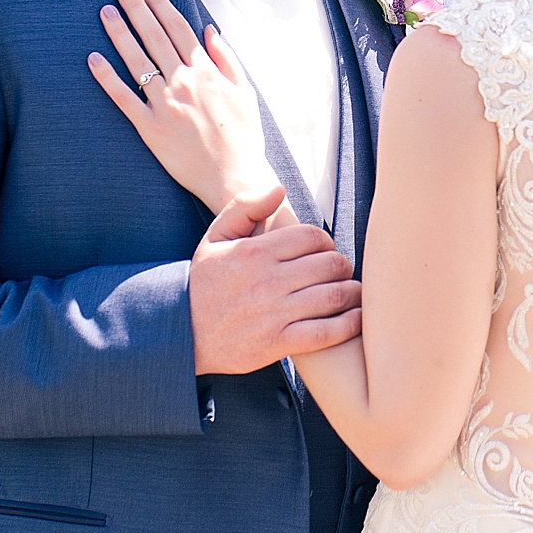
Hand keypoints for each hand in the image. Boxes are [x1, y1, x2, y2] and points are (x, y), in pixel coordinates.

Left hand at [88, 0, 272, 211]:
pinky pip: (123, 97)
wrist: (235, 175)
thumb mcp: (246, 92)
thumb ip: (227, 59)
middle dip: (136, 8)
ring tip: (105, 11)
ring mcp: (165, 103)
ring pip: (137, 60)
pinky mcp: (150, 126)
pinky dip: (107, 76)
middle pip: (155, 36)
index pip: (180, 28)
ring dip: (119, 32)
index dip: (161, 5)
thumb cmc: (244, 136)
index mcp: (207, 72)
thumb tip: (210, 31)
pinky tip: (93, 58)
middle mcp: (184, 81)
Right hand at [190, 187, 363, 375]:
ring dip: (351, 292)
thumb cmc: (204, 282)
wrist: (179, 333)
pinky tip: (354, 318)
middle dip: (342, 266)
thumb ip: (245, 206)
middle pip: (330, 264)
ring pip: (334, 296)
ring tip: (350, 292)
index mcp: (254, 252)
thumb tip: (280, 189)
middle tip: (339, 273)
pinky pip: (327, 332)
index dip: (326, 242)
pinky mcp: (277, 344)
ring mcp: (273, 314)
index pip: (313, 237)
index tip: (323, 252)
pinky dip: (349, 324)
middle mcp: (266, 281)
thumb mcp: (215, 238)